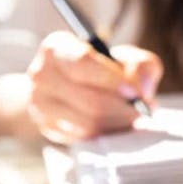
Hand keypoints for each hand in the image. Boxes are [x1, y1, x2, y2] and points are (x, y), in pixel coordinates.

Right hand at [26, 31, 162, 143]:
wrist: (76, 87)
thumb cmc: (105, 69)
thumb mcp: (126, 58)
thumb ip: (141, 65)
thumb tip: (141, 90)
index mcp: (57, 47)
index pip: (82, 62)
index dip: (112, 79)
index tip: (135, 92)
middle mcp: (41, 73)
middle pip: (90, 99)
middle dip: (124, 107)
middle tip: (143, 108)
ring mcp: (39, 103)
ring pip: (89, 121)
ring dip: (119, 121)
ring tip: (132, 114)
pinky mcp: (47, 127)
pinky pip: (85, 136)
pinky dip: (107, 131)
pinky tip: (116, 122)